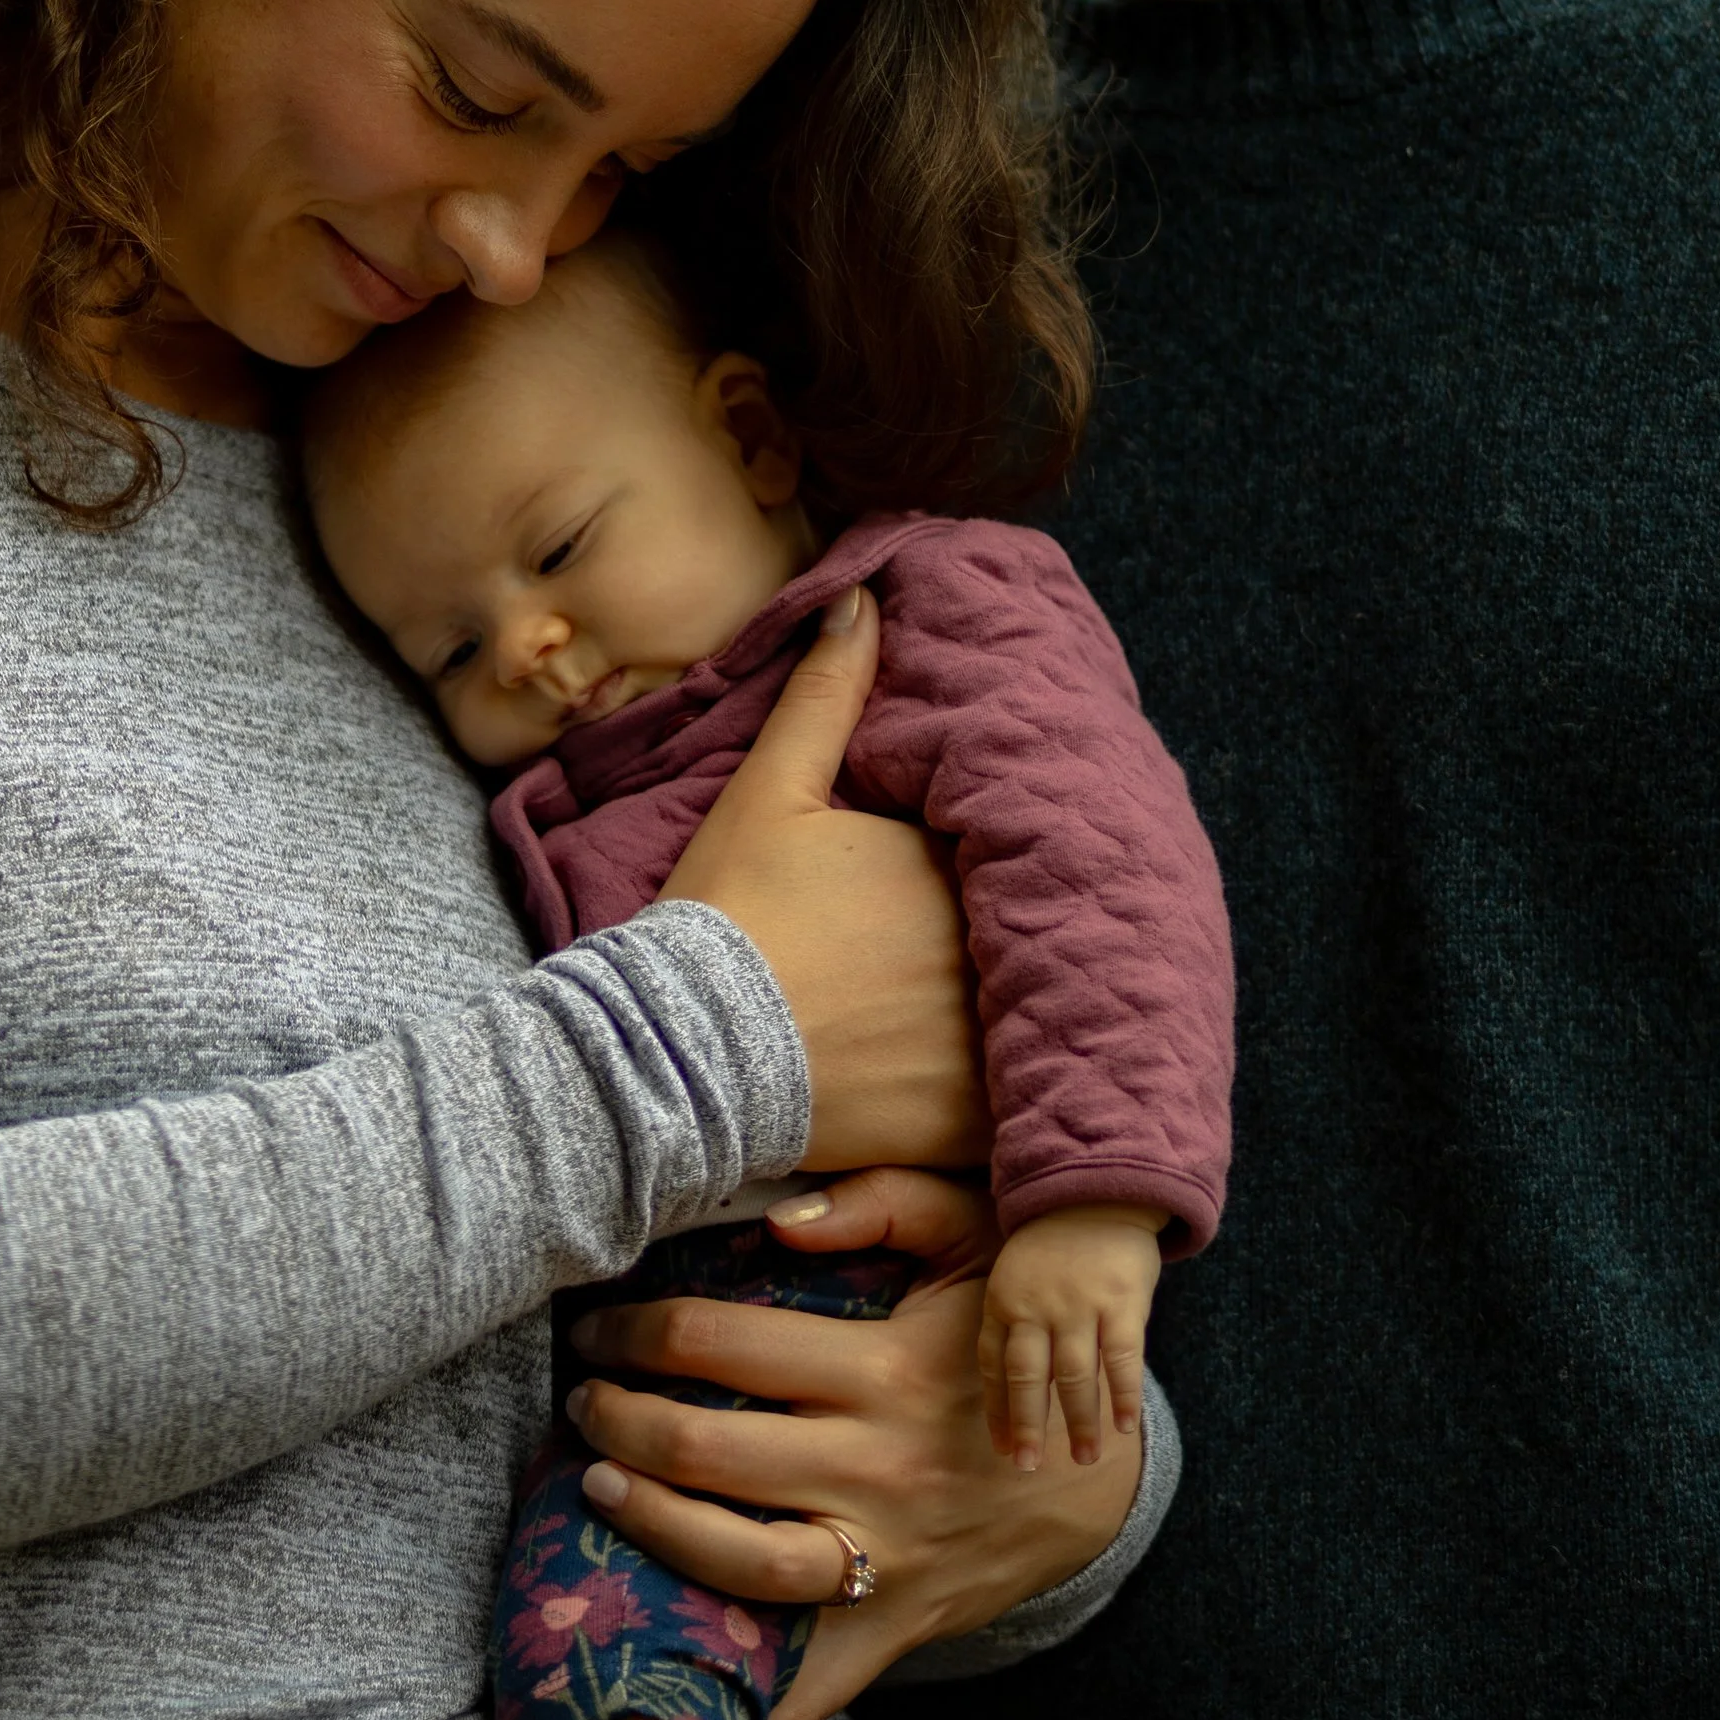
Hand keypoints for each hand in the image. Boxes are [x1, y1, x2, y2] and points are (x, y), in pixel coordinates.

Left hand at [563, 1169, 1142, 1719]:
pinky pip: (814, 1670)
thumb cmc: (1008, 1340)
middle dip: (620, 1420)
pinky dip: (749, 1694)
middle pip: (709, 1448)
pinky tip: (670, 1681)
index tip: (597, 1327)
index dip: (638, 1331)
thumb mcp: (975, 1241)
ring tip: (595, 1488)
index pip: (721, 1346)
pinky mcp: (894, 1616)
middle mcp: (877, 1465)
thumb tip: (775, 1218)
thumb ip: (885, 1202)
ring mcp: (885, 1552)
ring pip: (741, 1557)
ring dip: (650, 1525)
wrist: (1097, 1465)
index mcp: (883, 1369)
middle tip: (580, 1400)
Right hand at [658, 590, 988, 1171]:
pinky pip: (1025, 1108)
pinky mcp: (969, 1121)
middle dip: (1016, 936)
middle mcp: (984, 947)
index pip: (1005, 851)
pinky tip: (990, 1091)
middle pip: (1027, 934)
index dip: (991, 862)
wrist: (683, 1053)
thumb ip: (825, 696)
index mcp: (948, 863)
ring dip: (1027, 1014)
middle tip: (960, 959)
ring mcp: (983, 1039)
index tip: (952, 885)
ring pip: (1037, 1018)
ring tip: (985, 1021)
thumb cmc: (725, 918)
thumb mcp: (769, 793)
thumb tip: (862, 598)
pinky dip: (1021, 1099)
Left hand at [981, 1203, 1165, 1468]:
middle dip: (1027, 1427)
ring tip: (1083, 1459)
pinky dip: (1124, 1396)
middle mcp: (1037, 1306)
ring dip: (1079, 1422)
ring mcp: (1080, 1304)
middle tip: (1028, 1468)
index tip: (1002, 1448)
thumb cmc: (1055, 1243)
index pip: (995, 1365)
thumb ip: (1015, 1324)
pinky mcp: (1122, 1302)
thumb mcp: (1016, 1275)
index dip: (998, 1410)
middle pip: (1028, 1378)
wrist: (1099, 1189)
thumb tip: (1013, 1387)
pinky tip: (1125, 1427)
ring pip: (1075, 1376)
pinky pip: (1122, 1359)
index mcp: (1005, 1300)